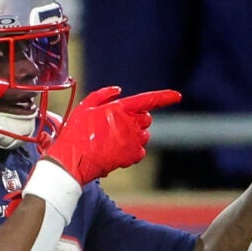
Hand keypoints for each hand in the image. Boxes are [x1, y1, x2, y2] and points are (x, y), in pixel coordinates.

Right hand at [44, 86, 180, 184]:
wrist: (74, 160)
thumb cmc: (77, 133)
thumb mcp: (85, 107)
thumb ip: (103, 95)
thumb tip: (119, 90)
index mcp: (120, 108)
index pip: (148, 100)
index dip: (165, 97)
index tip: (177, 96)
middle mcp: (130, 123)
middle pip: (146, 118)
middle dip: (137, 120)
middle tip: (118, 126)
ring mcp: (133, 140)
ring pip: (144, 135)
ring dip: (134, 136)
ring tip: (114, 140)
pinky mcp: (133, 155)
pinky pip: (140, 151)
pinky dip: (132, 151)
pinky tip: (116, 151)